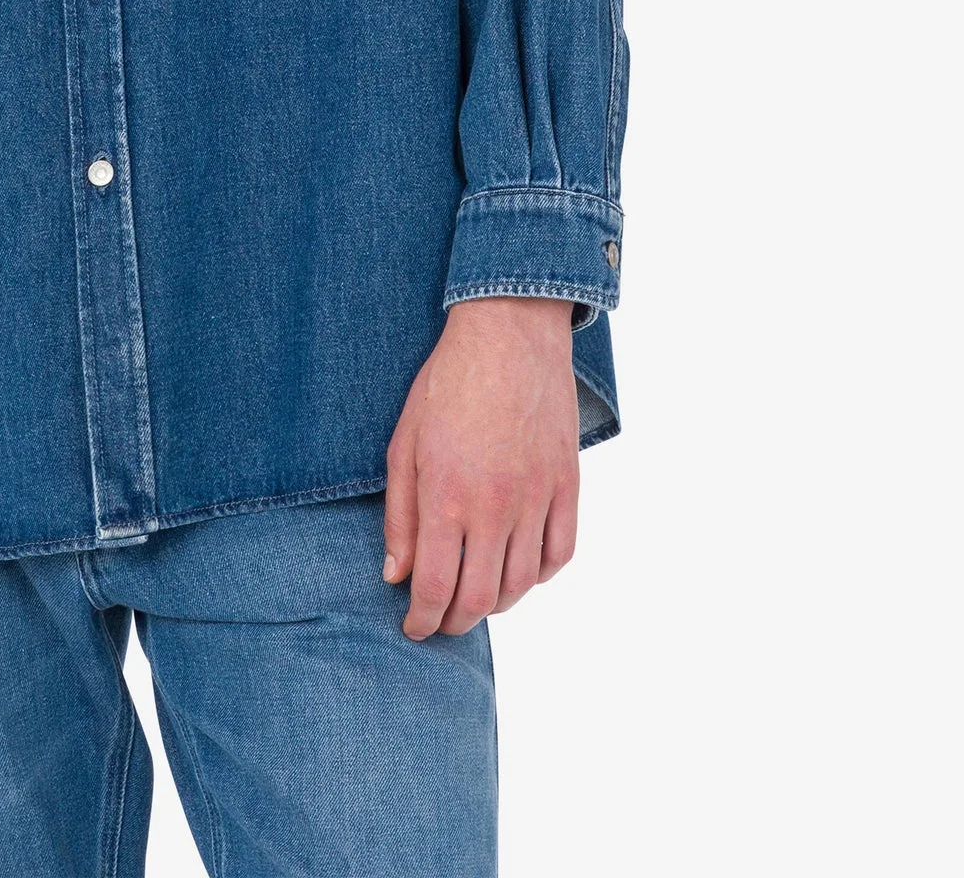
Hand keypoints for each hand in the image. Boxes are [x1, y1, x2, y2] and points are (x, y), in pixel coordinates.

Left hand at [382, 296, 578, 639]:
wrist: (508, 336)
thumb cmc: (446, 385)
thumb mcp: (403, 443)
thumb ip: (400, 515)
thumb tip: (396, 574)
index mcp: (447, 496)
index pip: (435, 586)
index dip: (422, 619)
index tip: (413, 628)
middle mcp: (495, 506)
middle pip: (480, 597)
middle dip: (455, 621)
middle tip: (441, 621)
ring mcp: (537, 498)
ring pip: (522, 584)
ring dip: (497, 604)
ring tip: (476, 600)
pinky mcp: (567, 486)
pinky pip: (559, 553)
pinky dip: (539, 576)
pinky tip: (519, 572)